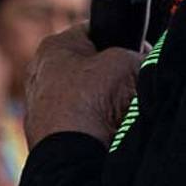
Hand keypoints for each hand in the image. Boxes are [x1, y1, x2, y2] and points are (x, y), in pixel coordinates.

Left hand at [23, 26, 141, 146]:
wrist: (74, 154)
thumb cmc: (92, 99)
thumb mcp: (126, 61)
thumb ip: (137, 54)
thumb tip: (145, 60)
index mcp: (54, 47)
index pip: (92, 32)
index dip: (120, 40)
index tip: (137, 51)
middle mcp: (40, 74)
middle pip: (89, 67)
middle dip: (112, 76)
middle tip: (132, 85)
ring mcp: (40, 108)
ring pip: (85, 99)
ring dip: (105, 105)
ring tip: (121, 114)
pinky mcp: (46, 137)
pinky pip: (80, 125)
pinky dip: (94, 128)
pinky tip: (107, 133)